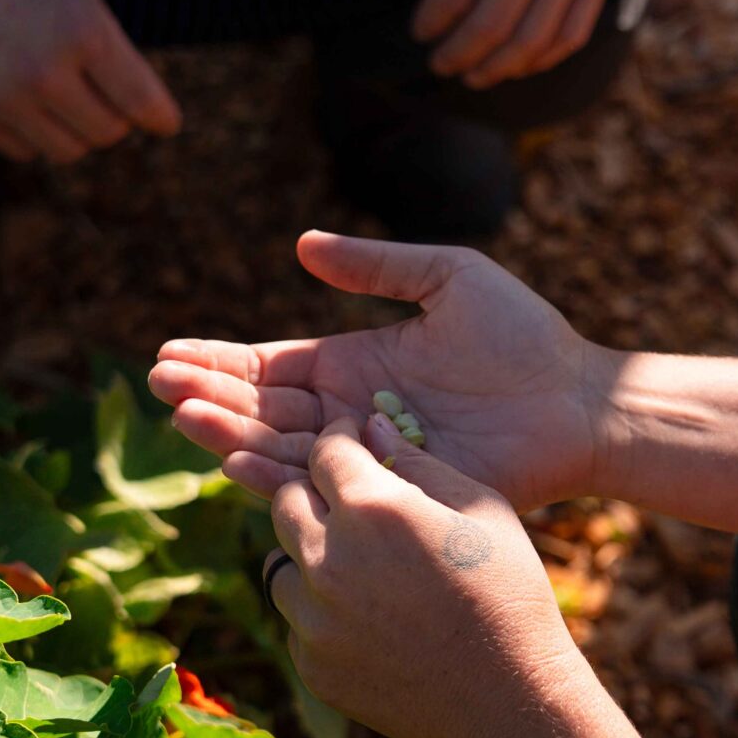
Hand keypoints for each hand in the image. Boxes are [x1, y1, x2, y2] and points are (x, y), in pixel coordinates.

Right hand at [0, 0, 180, 163]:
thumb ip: (108, 44)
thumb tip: (138, 106)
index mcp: (81, 31)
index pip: (139, 101)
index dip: (160, 117)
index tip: (165, 123)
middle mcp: (44, 72)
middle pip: (107, 133)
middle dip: (113, 117)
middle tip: (103, 94)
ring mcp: (2, 98)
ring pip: (67, 150)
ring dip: (74, 129)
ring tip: (63, 93)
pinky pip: (23, 150)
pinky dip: (33, 131)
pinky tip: (22, 95)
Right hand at [149, 230, 612, 509]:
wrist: (579, 402)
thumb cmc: (524, 336)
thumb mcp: (449, 278)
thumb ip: (378, 266)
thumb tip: (303, 245)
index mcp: (354, 363)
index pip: (269, 366)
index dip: (219, 362)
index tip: (167, 355)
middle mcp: (350, 414)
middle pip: (261, 409)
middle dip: (207, 396)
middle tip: (158, 385)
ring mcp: (367, 457)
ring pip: (281, 449)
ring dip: (228, 433)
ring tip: (181, 416)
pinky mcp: (392, 492)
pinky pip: (325, 487)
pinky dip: (277, 477)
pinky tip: (235, 462)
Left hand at [268, 414, 584, 737]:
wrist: (509, 700)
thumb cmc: (508, 593)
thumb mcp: (480, 510)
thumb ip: (418, 463)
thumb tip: (372, 427)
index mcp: (372, 509)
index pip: (326, 451)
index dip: (341, 441)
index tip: (353, 445)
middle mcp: (328, 560)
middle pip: (287, 501)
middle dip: (314, 492)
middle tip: (348, 502)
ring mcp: (313, 619)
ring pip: (282, 563)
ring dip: (311, 555)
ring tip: (358, 565)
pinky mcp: (311, 665)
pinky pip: (297, 621)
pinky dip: (321, 612)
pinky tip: (369, 618)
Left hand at [381, 0, 626, 88]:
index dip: (429, 25)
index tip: (419, 32)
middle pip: (491, 25)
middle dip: (457, 56)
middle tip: (440, 65)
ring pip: (533, 40)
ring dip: (498, 68)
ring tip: (474, 74)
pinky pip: (573, 32)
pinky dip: (542, 59)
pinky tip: (517, 63)